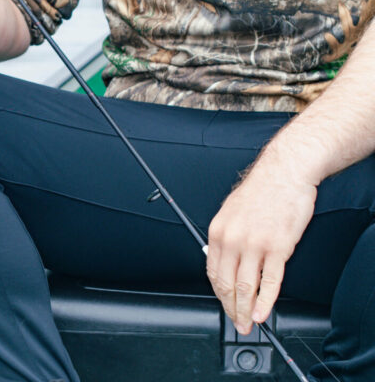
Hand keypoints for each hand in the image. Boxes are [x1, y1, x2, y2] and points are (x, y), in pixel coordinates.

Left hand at [206, 159, 315, 334]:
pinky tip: (263, 312)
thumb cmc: (261, 191)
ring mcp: (255, 245)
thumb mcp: (230, 212)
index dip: (219, 294)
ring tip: (248, 323)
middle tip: (236, 323)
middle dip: (230, 308)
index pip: (213, 272)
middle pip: (227, 284)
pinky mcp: (278, 248)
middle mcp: (232, 240)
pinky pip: (270, 281)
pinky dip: (266, 301)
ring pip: (246, 286)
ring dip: (246, 310)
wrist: (284, 174)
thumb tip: (224, 259)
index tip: (225, 305)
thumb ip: (226, 237)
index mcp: (217, 232)